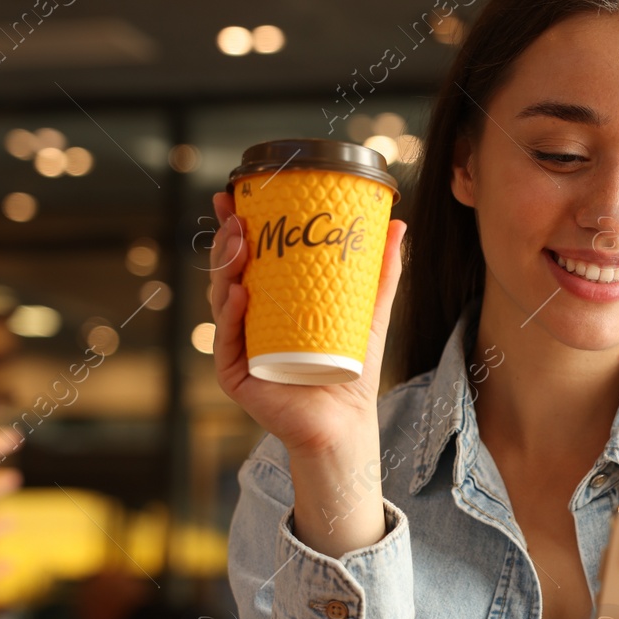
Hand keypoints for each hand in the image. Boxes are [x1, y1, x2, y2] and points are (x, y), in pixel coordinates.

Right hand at [208, 190, 406, 457]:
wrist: (347, 422)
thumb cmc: (352, 370)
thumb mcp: (368, 313)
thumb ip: (381, 273)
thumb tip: (397, 226)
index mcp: (270, 304)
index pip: (247, 259)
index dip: (237, 227)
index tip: (235, 196)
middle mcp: (248, 323)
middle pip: (228, 274)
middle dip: (226, 242)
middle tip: (236, 216)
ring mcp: (239, 348)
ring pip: (221, 301)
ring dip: (224, 269)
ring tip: (239, 244)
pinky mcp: (235, 376)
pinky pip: (227, 341)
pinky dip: (230, 316)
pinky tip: (238, 294)